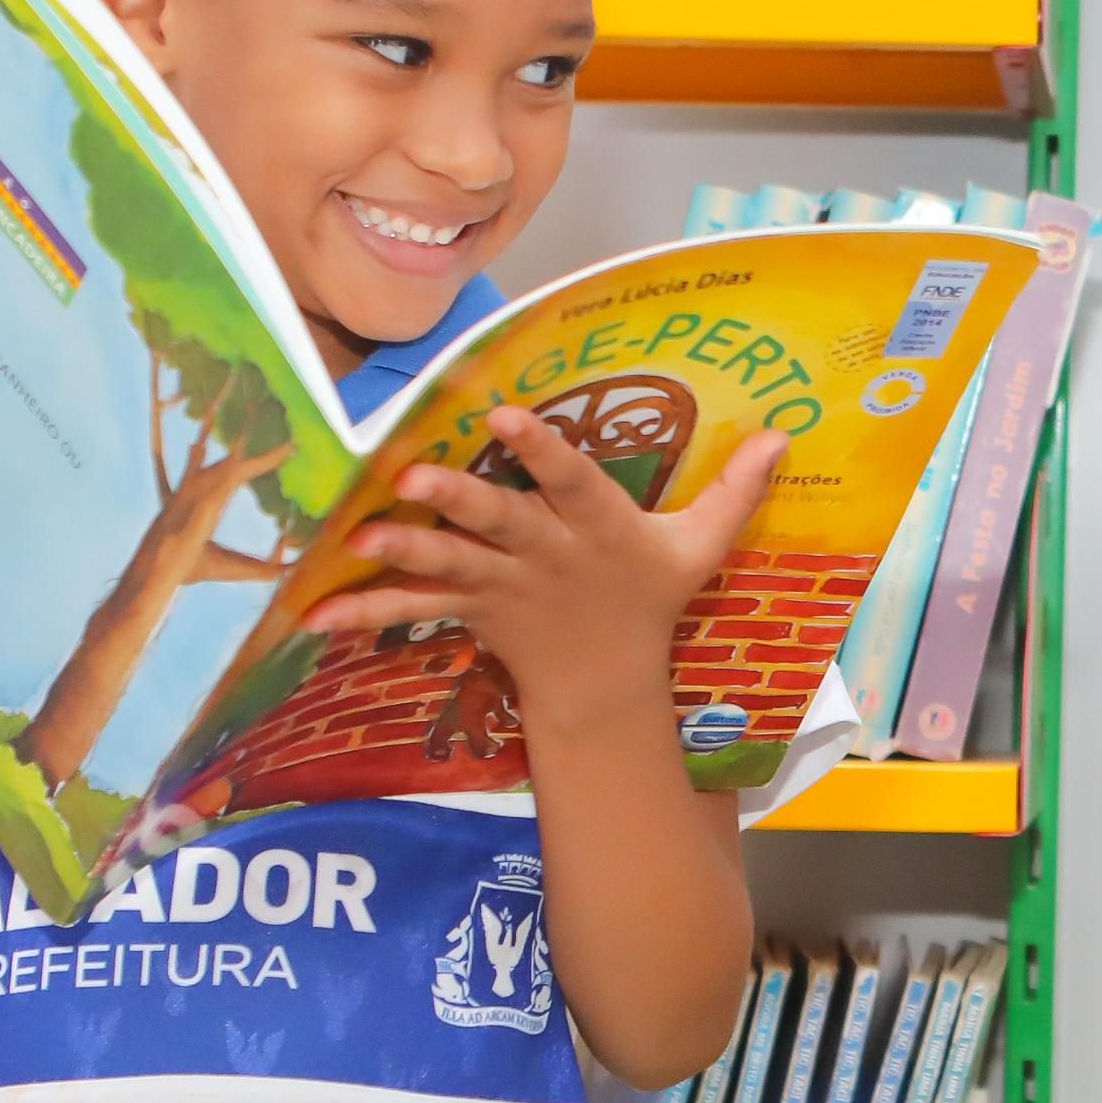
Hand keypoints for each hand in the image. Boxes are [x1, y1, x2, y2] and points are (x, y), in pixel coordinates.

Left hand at [302, 415, 785, 712]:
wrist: (607, 689)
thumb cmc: (648, 603)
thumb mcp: (699, 550)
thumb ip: (734, 492)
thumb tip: (784, 434)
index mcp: (600, 530)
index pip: (572, 480)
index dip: (541, 449)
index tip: (507, 413)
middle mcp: (548, 556)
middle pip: (502, 523)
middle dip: (461, 501)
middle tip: (414, 476)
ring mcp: (506, 587)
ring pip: (452, 564)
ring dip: (407, 551)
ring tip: (363, 537)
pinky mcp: (474, 612)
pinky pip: (414, 611)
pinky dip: (366, 612)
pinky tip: (317, 612)